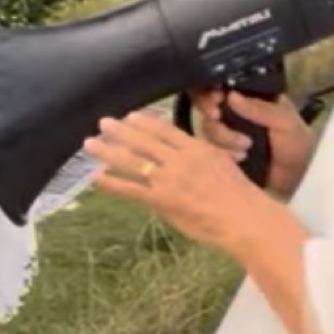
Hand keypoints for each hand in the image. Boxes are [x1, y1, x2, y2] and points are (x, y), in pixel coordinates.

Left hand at [86, 110, 265, 250]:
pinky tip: (95, 177)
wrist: (244, 217)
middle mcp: (179, 159)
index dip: (144, 122)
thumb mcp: (223, 163)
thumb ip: (202, 156)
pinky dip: (111, 182)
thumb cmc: (239, 194)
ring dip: (108, 151)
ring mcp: (169, 179)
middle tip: (102, 122)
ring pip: (133, 160)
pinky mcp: (162, 200)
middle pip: (144, 140)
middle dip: (120, 131)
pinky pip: (130, 189)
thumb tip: (187, 153)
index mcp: (196, 148)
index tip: (130, 116)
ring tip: (90, 144)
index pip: (165, 130)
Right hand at [192, 87, 317, 198]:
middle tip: (216, 116)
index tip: (217, 97)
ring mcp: (226, 135)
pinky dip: (221, 154)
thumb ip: (261, 109)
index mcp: (254, 99)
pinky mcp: (220, 156)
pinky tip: (238, 160)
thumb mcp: (286, 123)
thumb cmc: (295, 149)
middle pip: (209, 105)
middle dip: (210, 110)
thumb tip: (231, 96)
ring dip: (223, 138)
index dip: (216, 89)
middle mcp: (236, 114)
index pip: (228, 85)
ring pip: (208, 128)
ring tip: (245, 150)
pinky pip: (207, 150)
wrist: (292, 186)